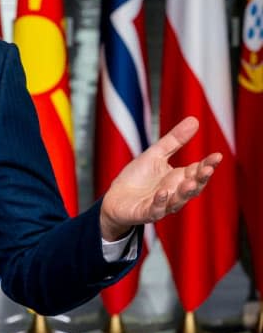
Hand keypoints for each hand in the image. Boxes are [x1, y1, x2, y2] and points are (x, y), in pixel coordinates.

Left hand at [99, 116, 221, 241]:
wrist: (115, 198)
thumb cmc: (138, 177)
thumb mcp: (156, 154)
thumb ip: (175, 140)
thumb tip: (195, 119)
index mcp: (178, 178)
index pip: (197, 171)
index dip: (207, 165)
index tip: (217, 155)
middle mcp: (174, 193)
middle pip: (192, 188)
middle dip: (201, 179)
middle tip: (208, 169)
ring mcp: (161, 205)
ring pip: (177, 201)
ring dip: (184, 193)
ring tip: (190, 182)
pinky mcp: (145, 213)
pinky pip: (155, 210)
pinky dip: (160, 203)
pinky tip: (162, 193)